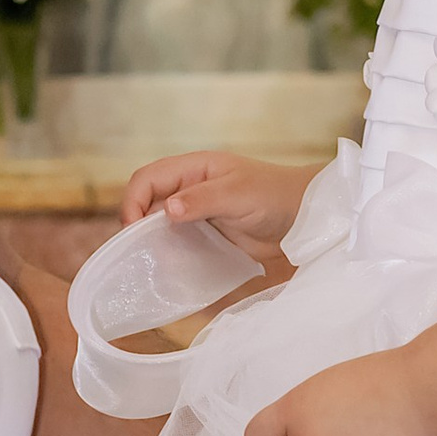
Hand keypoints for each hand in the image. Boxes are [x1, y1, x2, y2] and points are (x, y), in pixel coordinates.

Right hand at [117, 149, 313, 270]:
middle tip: (136, 250)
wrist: (303, 218)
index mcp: (193, 168)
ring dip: (150, 240)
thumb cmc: (274, 195)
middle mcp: (189, 188)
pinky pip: (176, 241)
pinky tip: (167, 266)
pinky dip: (167, 252)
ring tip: (147, 261)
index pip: (148, 178)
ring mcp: (196, 212)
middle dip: (136, 223)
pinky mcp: (204, 234)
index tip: (134, 229)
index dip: (134, 200)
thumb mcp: (238, 194)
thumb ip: (203, 200)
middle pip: (146, 200)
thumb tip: (168, 209)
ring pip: (158, 223)